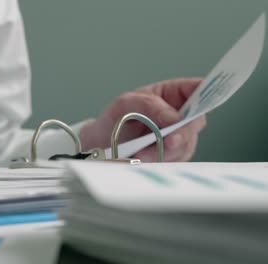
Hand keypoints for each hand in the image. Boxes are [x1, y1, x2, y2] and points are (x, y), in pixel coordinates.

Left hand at [79, 78, 206, 161]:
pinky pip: (175, 159)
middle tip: (168, 140)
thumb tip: (175, 118)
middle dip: (183, 132)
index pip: (198, 88)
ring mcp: (179, 137)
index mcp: (172, 94)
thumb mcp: (125, 103)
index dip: (209, 92)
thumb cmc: (115, 118)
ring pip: (186, 144)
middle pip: (196, 121)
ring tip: (141, 155)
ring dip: (166, 151)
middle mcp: (180, 115)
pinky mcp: (172, 156)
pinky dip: (159, 161)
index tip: (205, 102)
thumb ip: (150, 105)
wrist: (101, 145)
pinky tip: (143, 160)